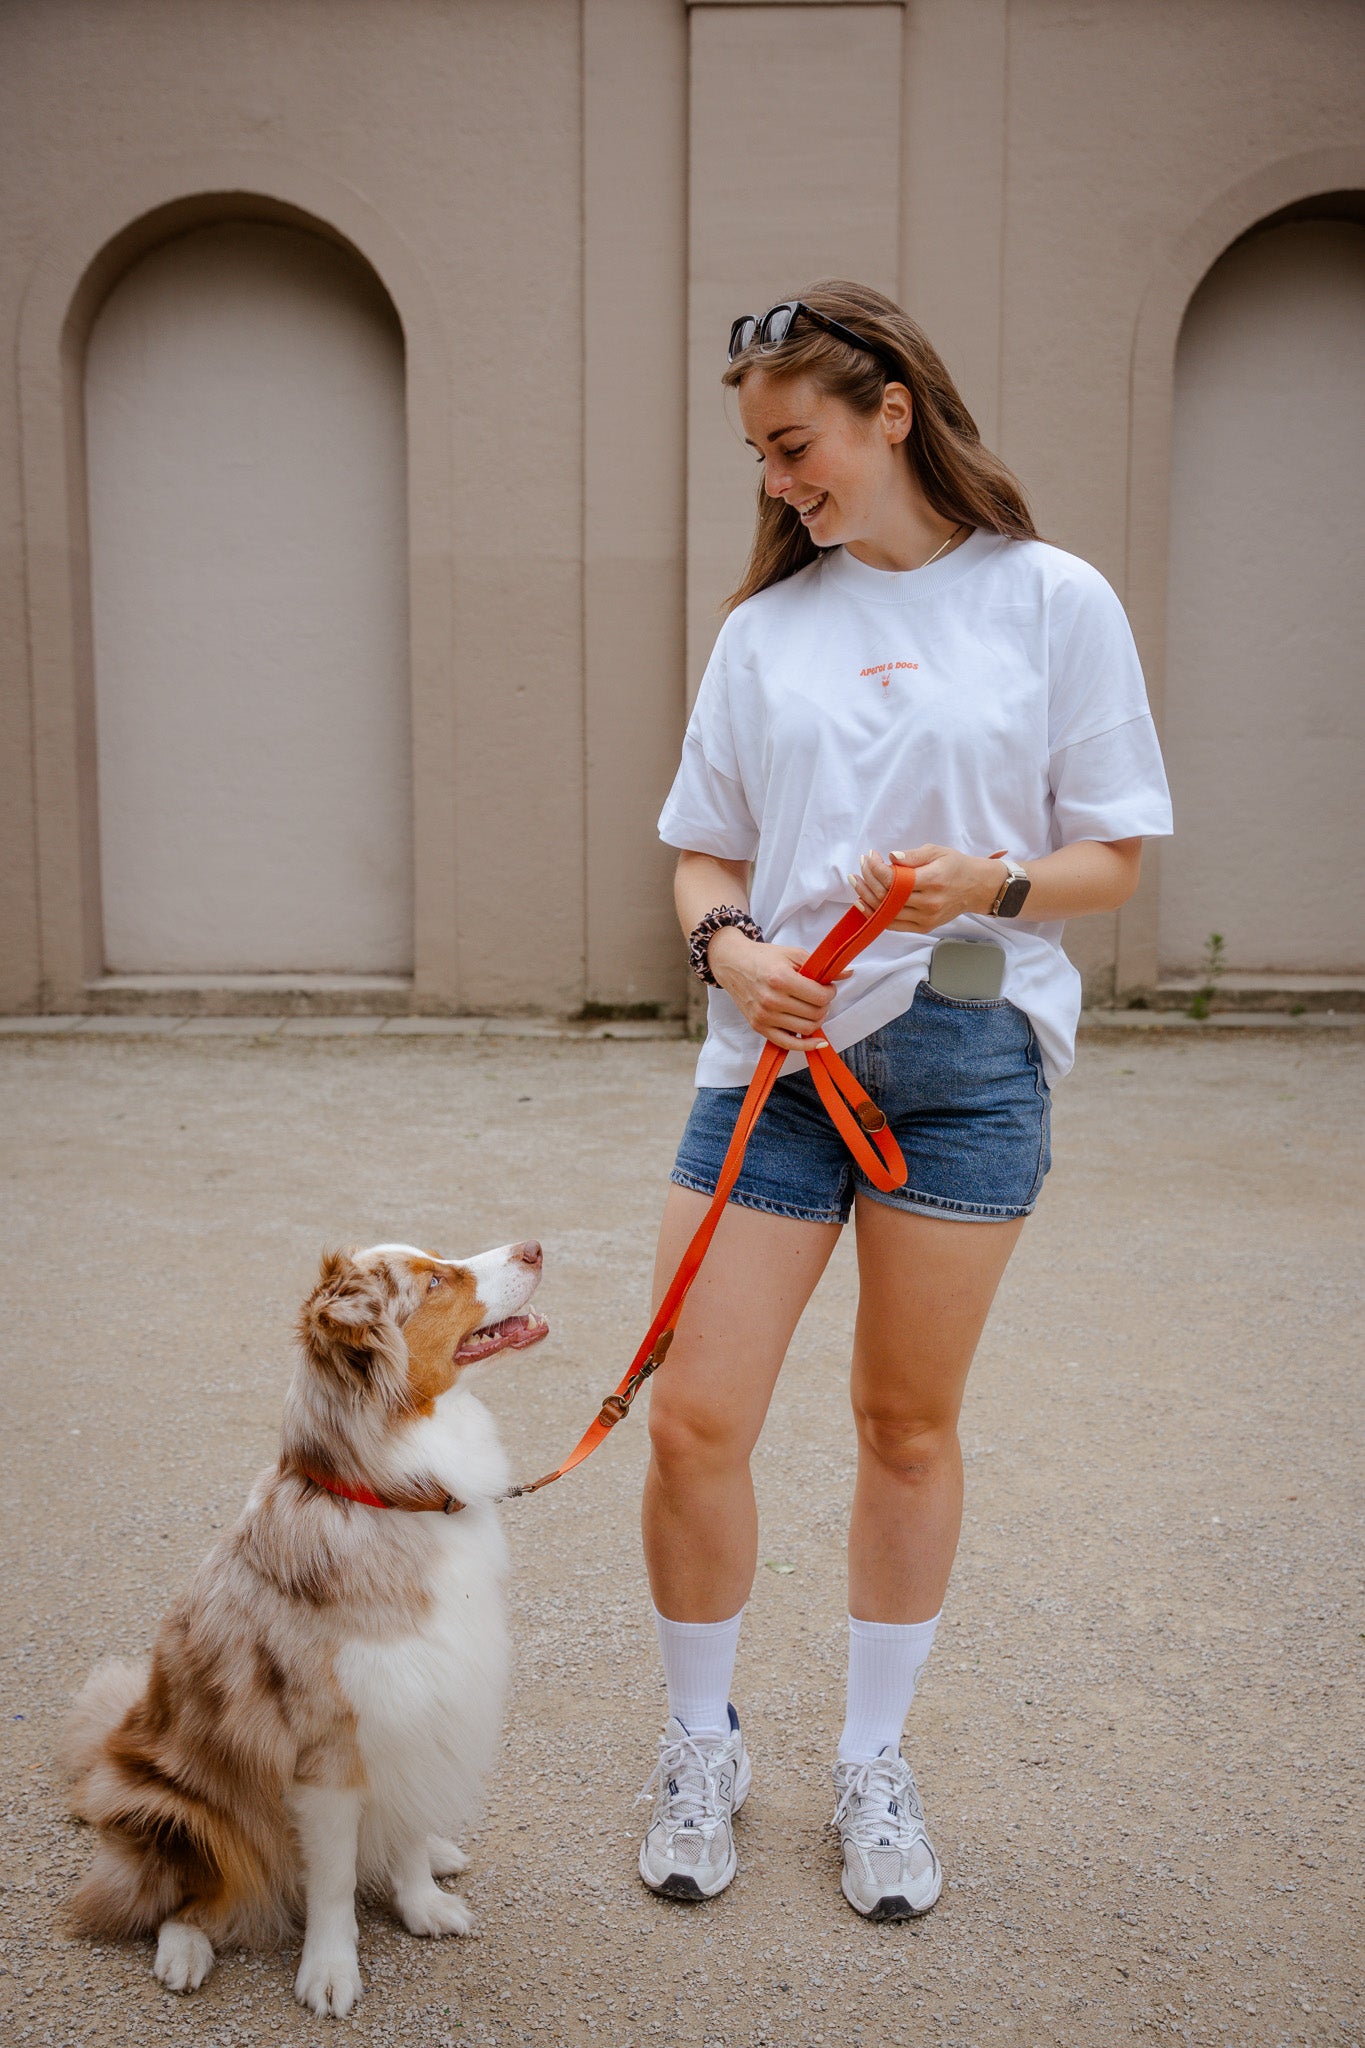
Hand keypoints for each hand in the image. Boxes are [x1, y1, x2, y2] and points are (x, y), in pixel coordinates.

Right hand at [707, 928, 850, 1050]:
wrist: (733, 964)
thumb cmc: (764, 957)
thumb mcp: (793, 954)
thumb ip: (820, 966)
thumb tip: (848, 973)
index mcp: (781, 979)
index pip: (820, 996)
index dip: (830, 992)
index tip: (828, 987)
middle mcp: (771, 1000)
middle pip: (815, 1014)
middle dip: (825, 1005)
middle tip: (821, 996)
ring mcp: (764, 1016)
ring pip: (806, 1029)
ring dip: (817, 1020)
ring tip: (814, 1008)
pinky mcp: (759, 1027)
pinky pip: (788, 1044)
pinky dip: (806, 1046)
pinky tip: (818, 1042)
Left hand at [849, 845, 999, 932]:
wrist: (977, 888)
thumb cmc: (956, 867)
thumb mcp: (937, 852)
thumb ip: (912, 855)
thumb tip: (890, 857)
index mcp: (933, 881)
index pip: (894, 879)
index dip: (876, 868)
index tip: (870, 857)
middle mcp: (929, 903)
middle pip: (887, 896)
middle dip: (868, 879)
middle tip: (861, 866)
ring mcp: (926, 918)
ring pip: (887, 912)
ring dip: (866, 897)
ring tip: (857, 882)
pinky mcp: (923, 927)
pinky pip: (893, 924)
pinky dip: (876, 915)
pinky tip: (864, 903)